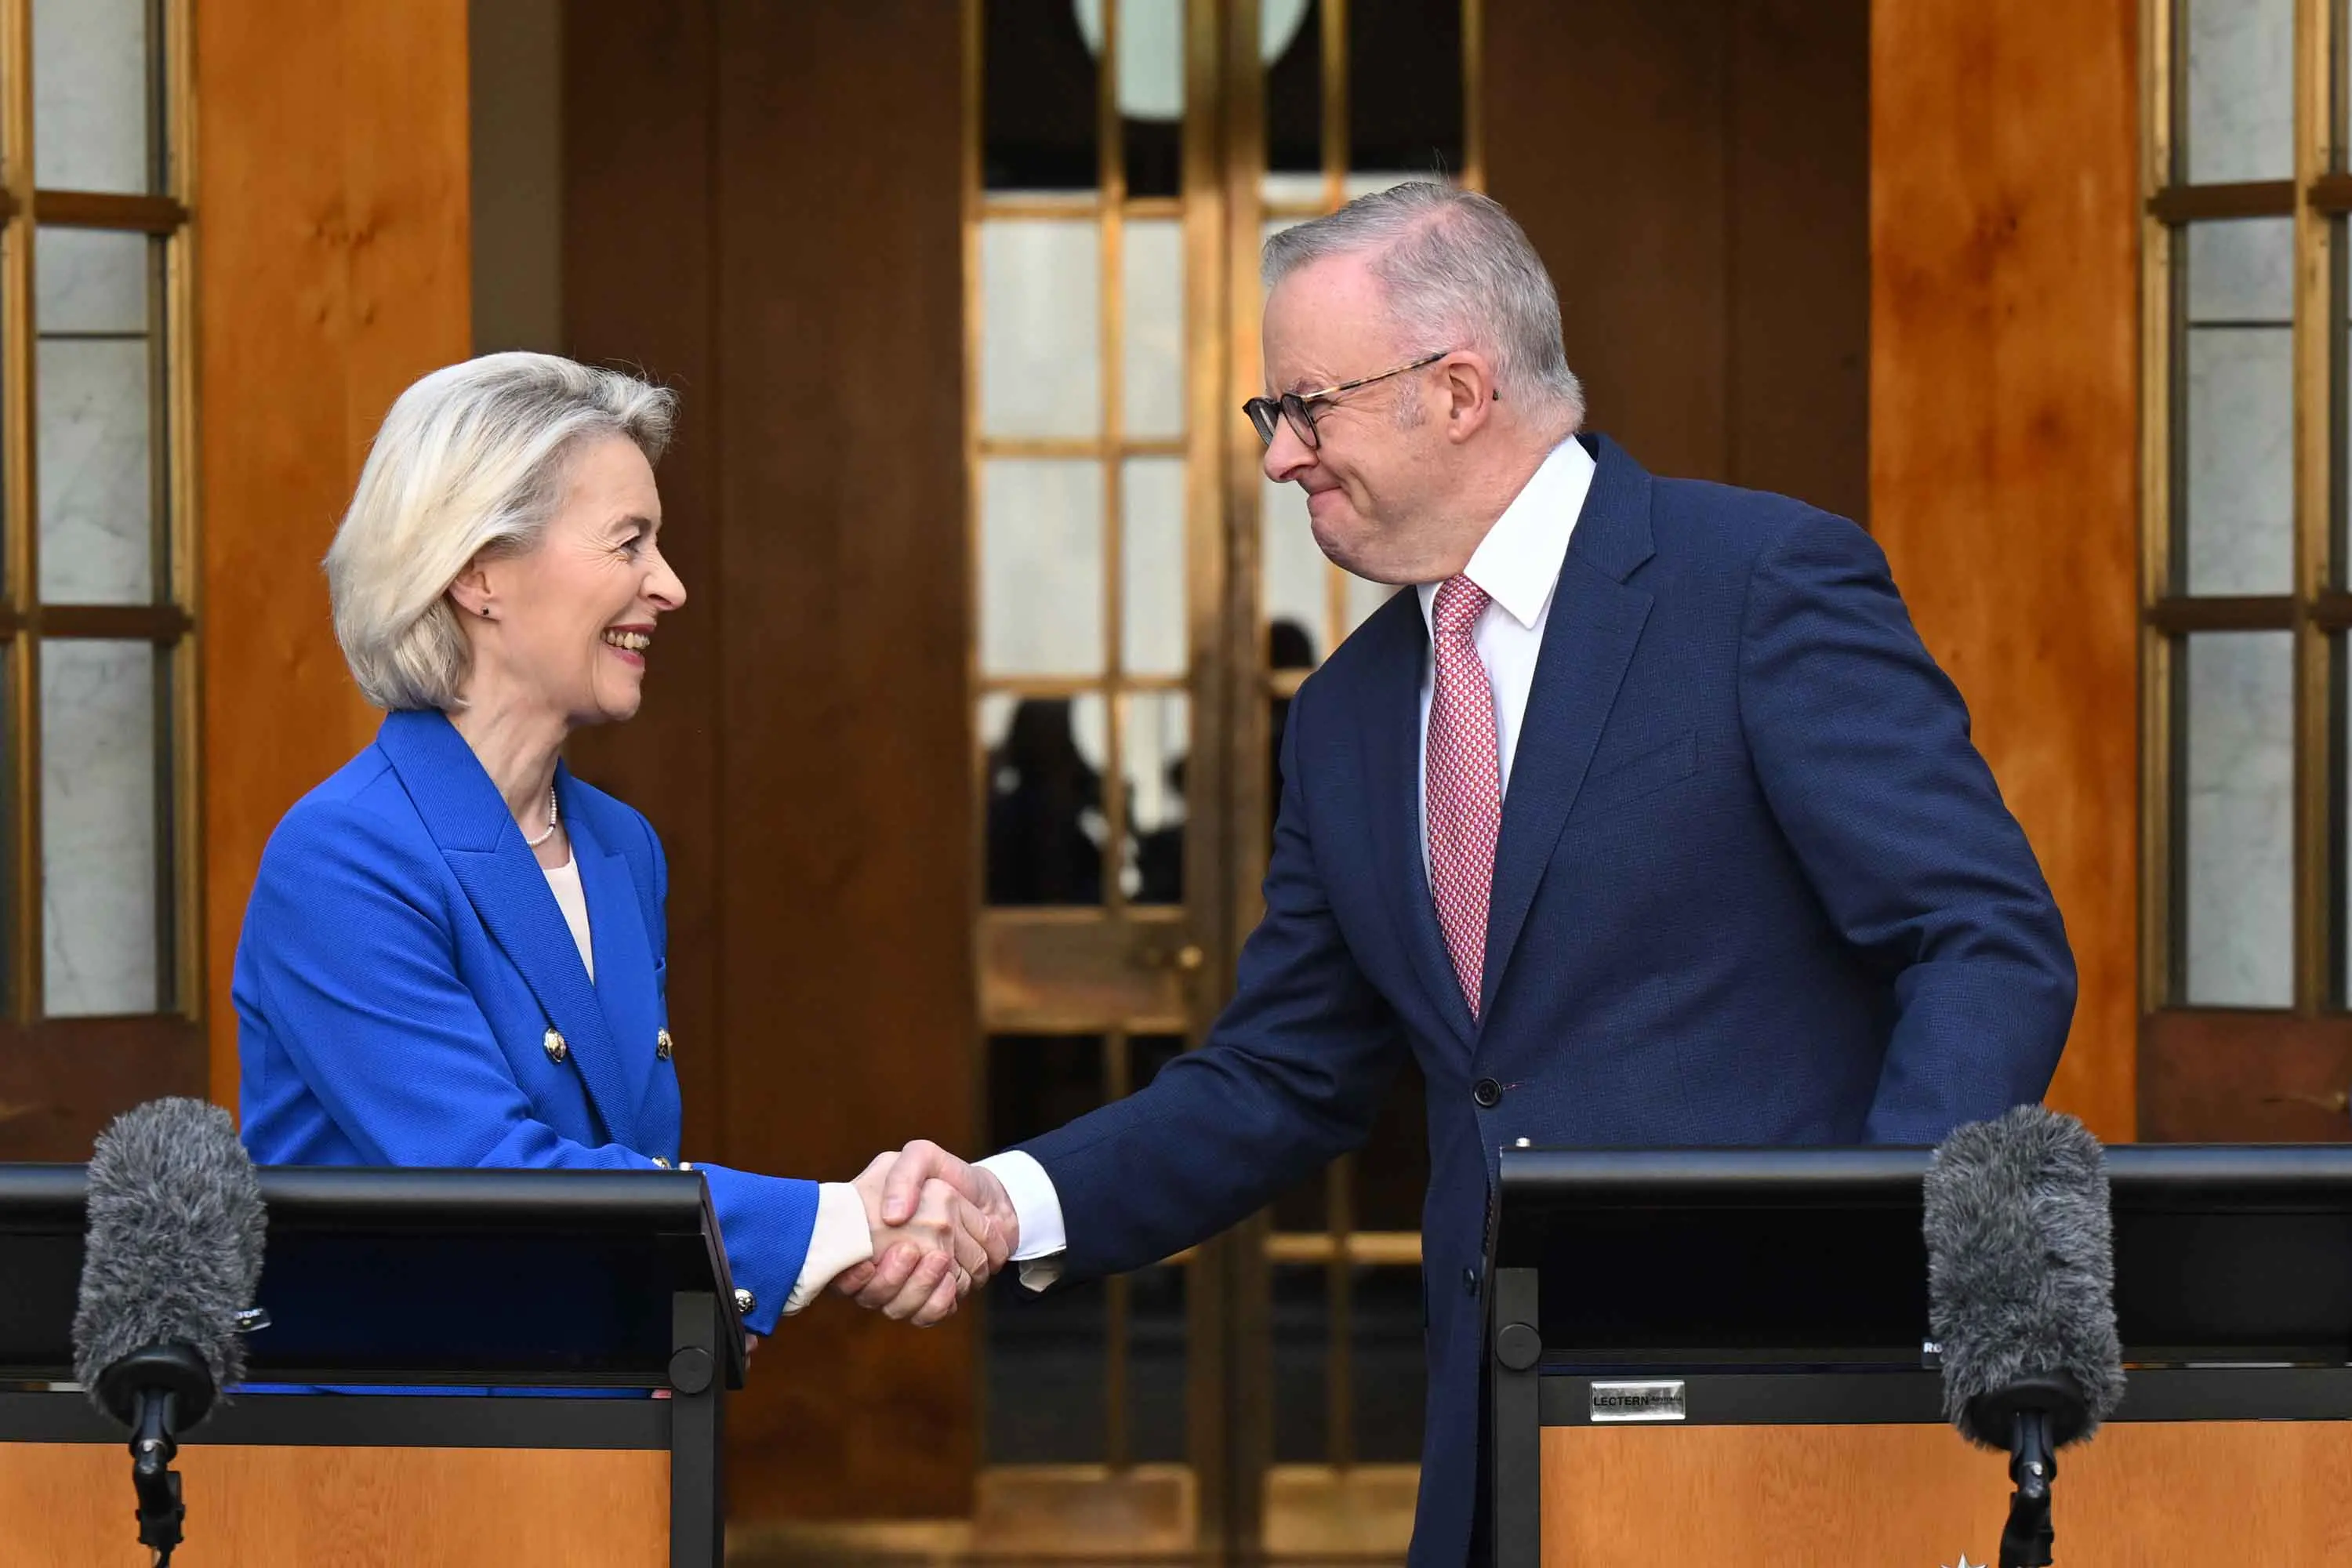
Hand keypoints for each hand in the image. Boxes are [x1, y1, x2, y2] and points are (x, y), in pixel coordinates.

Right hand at [835, 1141, 1019, 1314]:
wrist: (988, 1196)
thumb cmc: (948, 1175)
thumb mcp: (922, 1158)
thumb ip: (905, 1175)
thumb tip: (893, 1215)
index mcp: (868, 1235)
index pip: (845, 1273)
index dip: (850, 1278)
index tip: (864, 1265)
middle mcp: (883, 1265)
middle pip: (874, 1295)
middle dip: (892, 1279)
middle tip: (909, 1250)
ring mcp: (908, 1285)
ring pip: (901, 1309)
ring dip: (920, 1287)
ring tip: (939, 1258)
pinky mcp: (935, 1298)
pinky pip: (929, 1315)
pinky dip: (940, 1302)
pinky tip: (950, 1283)